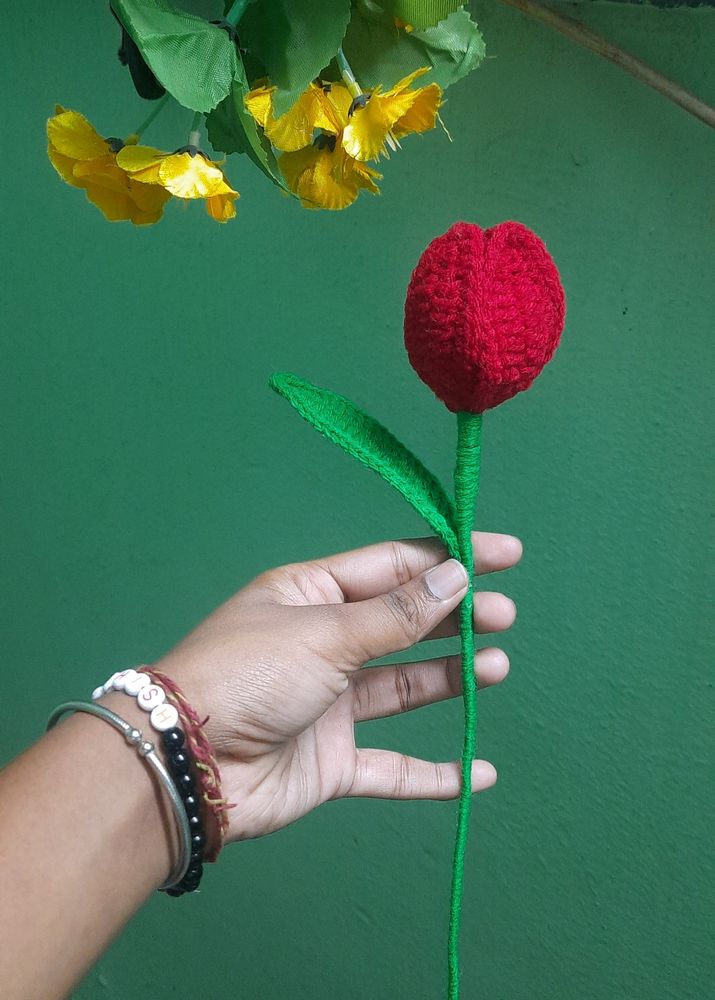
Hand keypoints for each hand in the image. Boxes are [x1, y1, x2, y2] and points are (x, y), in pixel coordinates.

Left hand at [157, 533, 520, 841]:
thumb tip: (458, 574)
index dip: (450, 557)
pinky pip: (391, 767)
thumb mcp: (325, 632)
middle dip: (455, 616)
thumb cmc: (248, 675)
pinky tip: (478, 774)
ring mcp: (327, 704)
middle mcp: (322, 643)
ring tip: (497, 667)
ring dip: (450, 677)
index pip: (392, 566)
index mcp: (311, 594)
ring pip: (402, 687)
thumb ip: (397, 613)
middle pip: (403, 623)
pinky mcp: (330, 762)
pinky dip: (434, 775)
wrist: (185, 765)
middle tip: (505, 616)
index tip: (506, 555)